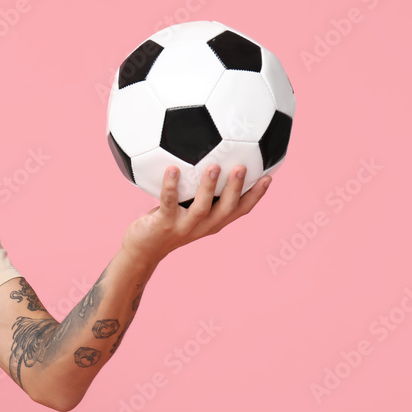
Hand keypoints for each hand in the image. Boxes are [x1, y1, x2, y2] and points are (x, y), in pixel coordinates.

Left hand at [121, 165, 270, 265]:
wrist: (143, 250)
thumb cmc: (168, 222)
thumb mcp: (190, 210)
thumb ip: (201, 193)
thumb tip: (211, 161)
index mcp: (213, 222)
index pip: (240, 210)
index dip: (256, 195)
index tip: (268, 177)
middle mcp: (203, 226)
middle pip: (226, 209)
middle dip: (236, 188)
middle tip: (242, 167)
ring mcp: (184, 226)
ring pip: (202, 208)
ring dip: (209, 187)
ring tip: (213, 167)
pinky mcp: (164, 224)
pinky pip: (169, 202)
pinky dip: (171, 186)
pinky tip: (172, 169)